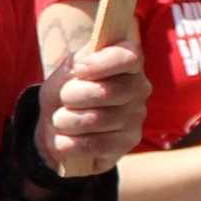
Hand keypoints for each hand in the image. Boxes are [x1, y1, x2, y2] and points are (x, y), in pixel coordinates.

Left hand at [45, 40, 150, 175]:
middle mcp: (139, 86)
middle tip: (64, 99)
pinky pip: (98, 144)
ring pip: (97, 119)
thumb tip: (84, 64)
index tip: (80, 69)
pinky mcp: (130, 141)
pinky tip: (64, 140)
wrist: (61, 126)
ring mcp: (137, 115)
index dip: (104, 63)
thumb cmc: (68, 90)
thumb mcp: (67, 71)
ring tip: (61, 120)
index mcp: (128, 61)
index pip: (129, 57)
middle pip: (105, 91)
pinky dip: (72, 143)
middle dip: (72, 96)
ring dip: (67, 121)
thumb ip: (78, 61)